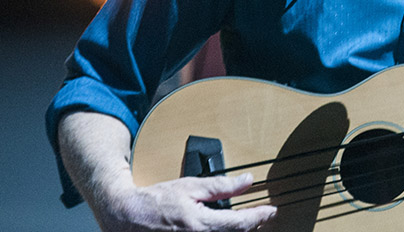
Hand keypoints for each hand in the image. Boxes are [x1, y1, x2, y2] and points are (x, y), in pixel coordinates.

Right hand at [95, 173, 275, 231]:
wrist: (126, 216)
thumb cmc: (156, 200)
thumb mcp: (190, 186)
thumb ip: (221, 186)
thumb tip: (247, 180)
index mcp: (200, 224)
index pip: (240, 223)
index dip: (259, 216)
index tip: (271, 210)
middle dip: (252, 226)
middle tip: (264, 216)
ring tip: (248, 222)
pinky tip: (225, 228)